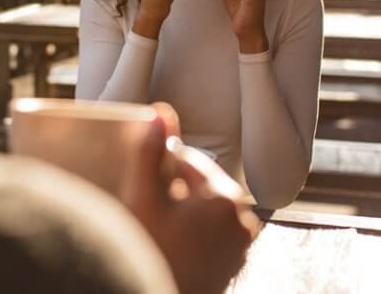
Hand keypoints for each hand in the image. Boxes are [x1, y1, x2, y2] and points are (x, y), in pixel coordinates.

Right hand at [122, 104, 258, 293]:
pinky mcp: (231, 266)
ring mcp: (238, 246)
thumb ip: (150, 152)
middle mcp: (241, 219)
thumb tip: (160, 113)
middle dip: (171, 191)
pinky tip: (169, 246)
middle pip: (197, 186)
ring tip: (157, 230)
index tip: (139, 184)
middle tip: (146, 210)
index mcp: (224, 196)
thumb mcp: (142, 199)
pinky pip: (209, 236)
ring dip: (180, 213)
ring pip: (202, 211)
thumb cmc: (150, 255)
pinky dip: (191, 235)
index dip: (157, 167)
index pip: (187, 160)